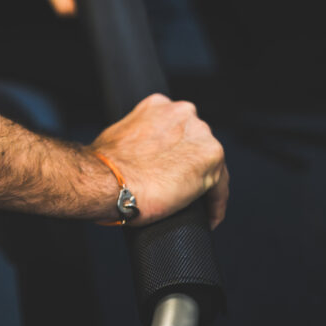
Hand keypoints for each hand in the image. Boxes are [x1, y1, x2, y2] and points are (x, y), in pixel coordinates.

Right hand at [90, 94, 228, 228]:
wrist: (108, 180)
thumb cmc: (106, 166)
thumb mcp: (120, 137)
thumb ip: (139, 138)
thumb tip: (141, 156)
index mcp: (159, 106)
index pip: (178, 133)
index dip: (175, 154)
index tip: (169, 171)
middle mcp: (183, 113)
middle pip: (197, 146)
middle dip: (190, 168)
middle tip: (178, 191)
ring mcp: (199, 133)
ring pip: (213, 167)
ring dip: (204, 188)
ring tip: (193, 209)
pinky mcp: (212, 157)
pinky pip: (220, 187)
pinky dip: (215, 205)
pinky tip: (208, 219)